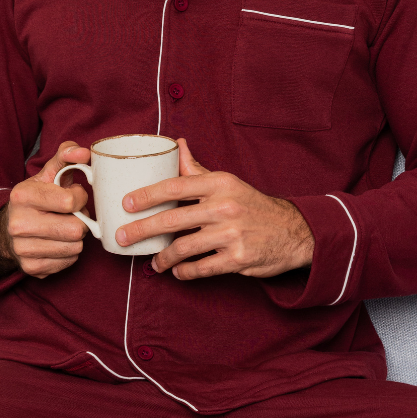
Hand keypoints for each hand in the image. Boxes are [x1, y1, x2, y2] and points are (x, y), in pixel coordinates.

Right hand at [0, 141, 91, 279]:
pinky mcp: (31, 268)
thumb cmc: (36, 199)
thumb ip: (66, 156)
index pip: (70, 201)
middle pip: (76, 229)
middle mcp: (19, 224)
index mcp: (22, 195)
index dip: (79, 198)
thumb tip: (83, 152)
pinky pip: (69, 262)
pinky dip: (69, 252)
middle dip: (80, 220)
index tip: (73, 196)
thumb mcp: (47, 174)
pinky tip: (58, 242)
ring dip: (76, 237)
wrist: (8, 229)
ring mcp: (23, 249)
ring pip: (75, 247)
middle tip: (71, 215)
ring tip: (64, 228)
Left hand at [115, 138, 314, 279]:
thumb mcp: (228, 183)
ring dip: (163, 258)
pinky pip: (201, 268)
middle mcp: (225, 207)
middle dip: (142, 229)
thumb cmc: (252, 206)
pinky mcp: (238, 259)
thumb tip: (176, 145)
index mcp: (220, 184)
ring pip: (183, 247)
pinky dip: (185, 272)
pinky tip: (177, 272)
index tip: (126, 203)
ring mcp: (232, 234)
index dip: (147, 195)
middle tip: (123, 237)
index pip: (175, 186)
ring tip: (154, 263)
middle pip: (172, 219)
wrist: (293, 232)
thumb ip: (197, 170)